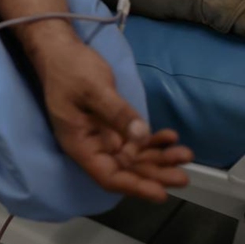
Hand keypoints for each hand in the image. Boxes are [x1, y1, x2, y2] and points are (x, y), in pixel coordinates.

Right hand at [27, 24, 192, 202]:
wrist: (60, 51)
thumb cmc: (70, 70)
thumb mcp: (94, 89)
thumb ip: (117, 113)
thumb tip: (142, 137)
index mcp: (79, 143)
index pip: (107, 175)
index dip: (133, 186)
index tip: (160, 193)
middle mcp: (91, 145)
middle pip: (124, 169)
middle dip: (153, 174)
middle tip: (182, 176)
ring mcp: (102, 136)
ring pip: (133, 157)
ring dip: (158, 159)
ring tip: (184, 154)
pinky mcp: (111, 125)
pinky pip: (134, 140)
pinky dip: (153, 141)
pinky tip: (170, 136)